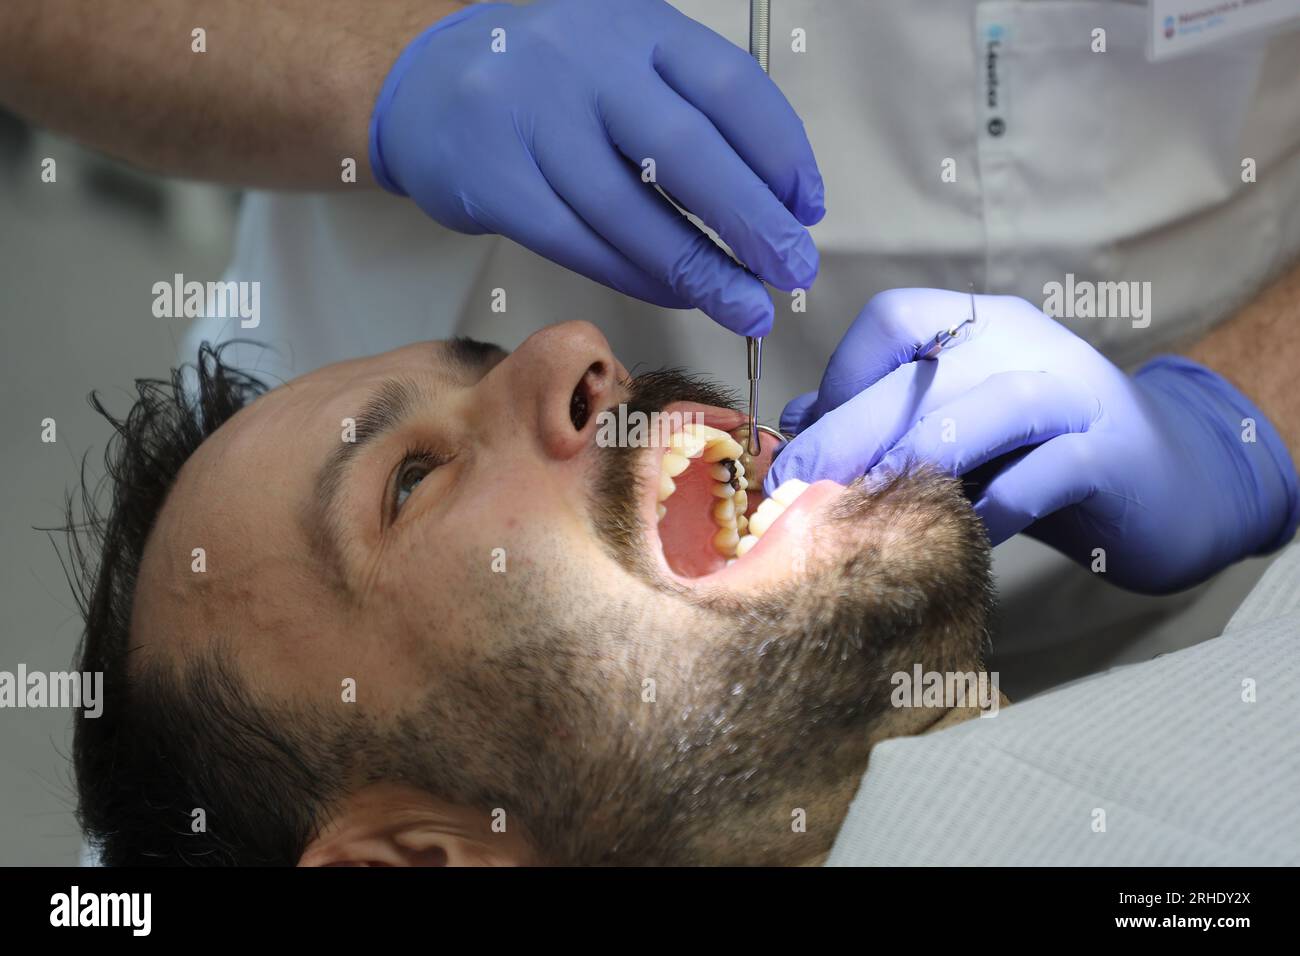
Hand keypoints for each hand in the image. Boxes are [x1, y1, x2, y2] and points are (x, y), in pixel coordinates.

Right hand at [369, 0, 824, 336]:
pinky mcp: (495, 180)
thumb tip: (772, 197)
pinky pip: (579, 242)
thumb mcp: (621, 57)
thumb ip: (686, 107)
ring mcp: (534, 120)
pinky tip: (675, 295)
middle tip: (791, 269)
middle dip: (751, 221)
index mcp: (635, 25)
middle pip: (687, 153)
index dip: (780, 154)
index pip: (729, 87)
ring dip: (698, 269)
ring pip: (631, 211)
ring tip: (743, 306)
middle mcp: (585, 62)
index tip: (807, 208)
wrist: (422, 82)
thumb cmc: (546, 80)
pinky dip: (636, 276)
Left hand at [766, 289, 1298, 592]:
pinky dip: (999, 505)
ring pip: (993, 405)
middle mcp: (1028, 343)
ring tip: (867, 501)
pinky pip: (1049, 472)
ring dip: (920, 453)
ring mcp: (1078, 393)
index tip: (811, 441)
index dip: (841, 376)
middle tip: (798, 485)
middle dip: (851, 428)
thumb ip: (886, 421)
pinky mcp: (1115, 453)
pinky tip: (962, 536)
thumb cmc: (1041, 459)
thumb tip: (797, 423)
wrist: (1172, 485)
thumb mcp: (956, 432)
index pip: (895, 319)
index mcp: (982, 326)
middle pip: (927, 368)